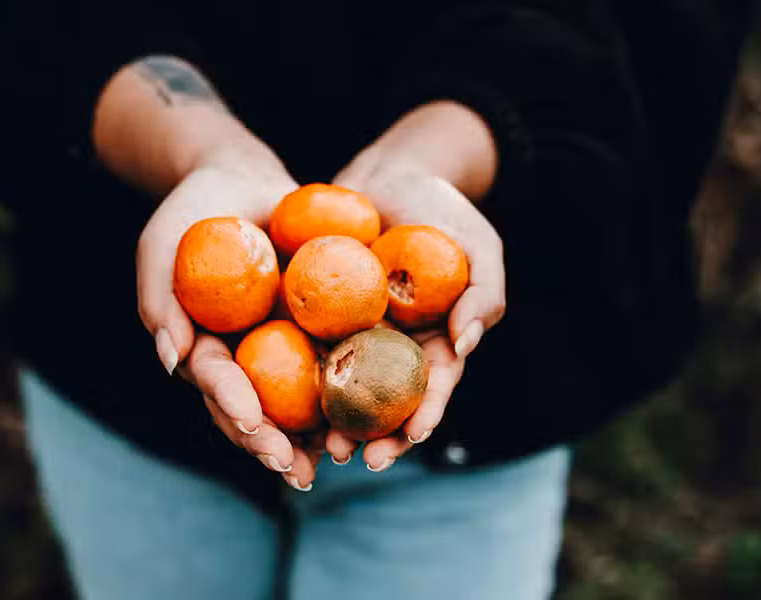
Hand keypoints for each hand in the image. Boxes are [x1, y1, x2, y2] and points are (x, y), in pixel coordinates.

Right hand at [136, 158, 322, 489]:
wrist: (240, 178)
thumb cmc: (192, 212)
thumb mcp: (162, 246)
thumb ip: (161, 301)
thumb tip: (170, 361)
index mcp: (204, 348)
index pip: (217, 382)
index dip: (232, 404)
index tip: (252, 421)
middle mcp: (244, 356)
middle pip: (258, 408)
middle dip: (274, 444)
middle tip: (294, 470)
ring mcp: (282, 345)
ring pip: (298, 400)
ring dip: (315, 435)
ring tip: (336, 460)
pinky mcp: (319, 326)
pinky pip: (337, 360)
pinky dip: (352, 388)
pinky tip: (375, 414)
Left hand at [325, 165, 505, 470]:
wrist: (390, 175)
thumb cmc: (443, 209)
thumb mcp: (479, 246)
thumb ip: (482, 294)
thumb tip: (465, 345)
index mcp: (435, 343)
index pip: (432, 389)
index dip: (424, 416)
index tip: (410, 438)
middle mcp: (393, 349)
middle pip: (384, 403)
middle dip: (372, 437)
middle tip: (351, 457)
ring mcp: (355, 334)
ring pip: (343, 389)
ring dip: (332, 421)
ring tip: (316, 446)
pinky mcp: (319, 317)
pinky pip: (306, 350)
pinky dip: (295, 377)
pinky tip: (277, 400)